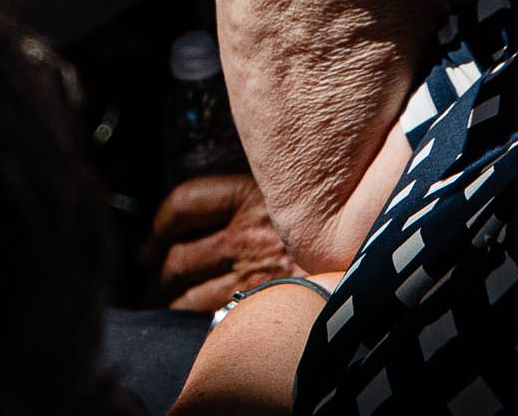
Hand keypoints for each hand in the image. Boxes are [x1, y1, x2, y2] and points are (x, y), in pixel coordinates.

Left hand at [141, 173, 305, 312]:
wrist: (368, 268)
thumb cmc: (321, 225)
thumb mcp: (288, 193)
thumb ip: (250, 195)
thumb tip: (202, 211)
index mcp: (253, 196)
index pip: (184, 203)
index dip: (160, 223)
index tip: (154, 237)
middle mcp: (247, 237)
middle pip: (179, 256)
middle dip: (157, 272)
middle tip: (149, 279)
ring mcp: (251, 278)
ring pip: (186, 295)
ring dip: (167, 302)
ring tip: (162, 304)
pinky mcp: (257, 312)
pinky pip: (206, 320)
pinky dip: (188, 323)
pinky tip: (185, 323)